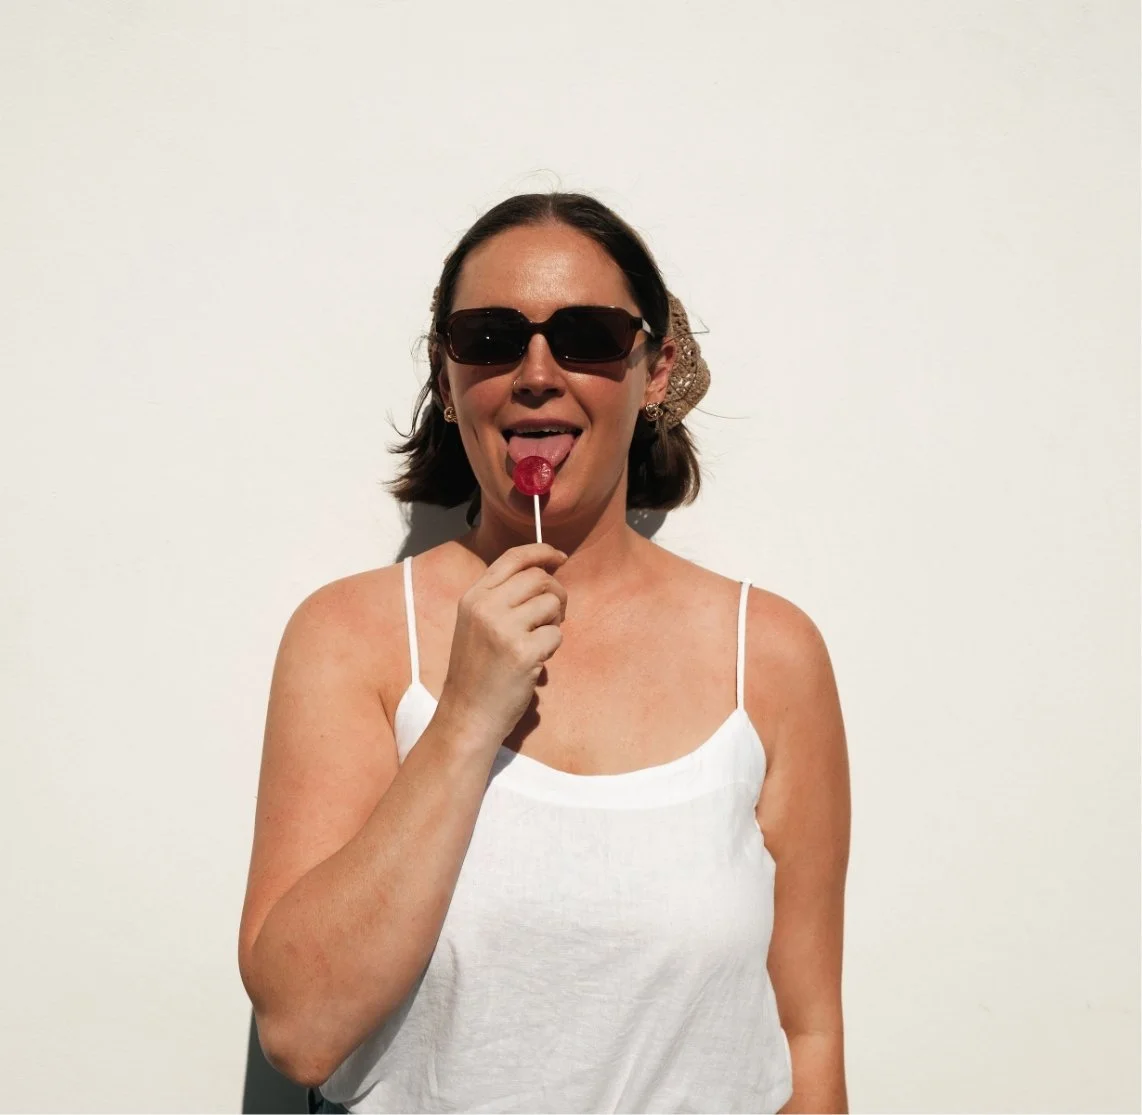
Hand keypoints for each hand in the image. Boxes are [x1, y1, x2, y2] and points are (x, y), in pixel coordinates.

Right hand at [435, 543, 567, 754]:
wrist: (467, 715)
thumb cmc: (477, 672)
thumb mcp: (476, 625)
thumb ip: (502, 598)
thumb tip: (543, 574)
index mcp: (473, 597)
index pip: (513, 558)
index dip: (541, 552)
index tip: (560, 557)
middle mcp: (486, 607)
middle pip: (538, 578)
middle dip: (557, 592)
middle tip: (556, 614)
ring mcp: (504, 628)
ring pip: (552, 603)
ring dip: (555, 622)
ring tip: (538, 641)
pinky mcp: (523, 652)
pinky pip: (556, 635)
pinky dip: (552, 648)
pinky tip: (535, 662)